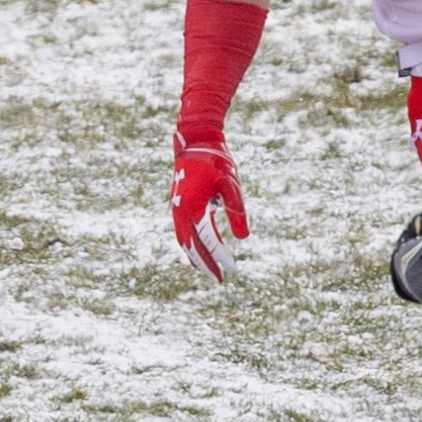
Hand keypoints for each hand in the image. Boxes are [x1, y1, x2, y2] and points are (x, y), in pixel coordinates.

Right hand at [171, 129, 247, 282]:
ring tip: (210, 271)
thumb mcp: (231, 185)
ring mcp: (177, 209)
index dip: (220, 257)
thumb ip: (236, 211)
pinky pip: (183, 231)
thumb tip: (243, 238)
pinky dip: (191, 244)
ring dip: (196, 257)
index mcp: (192, 208)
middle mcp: (180, 211)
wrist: (196, 141)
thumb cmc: (216, 161)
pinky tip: (201, 250)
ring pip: (184, 241)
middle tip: (219, 280)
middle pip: (191, 246)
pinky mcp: (179, 205)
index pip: (207, 241)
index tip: (232, 270)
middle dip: (205, 264)